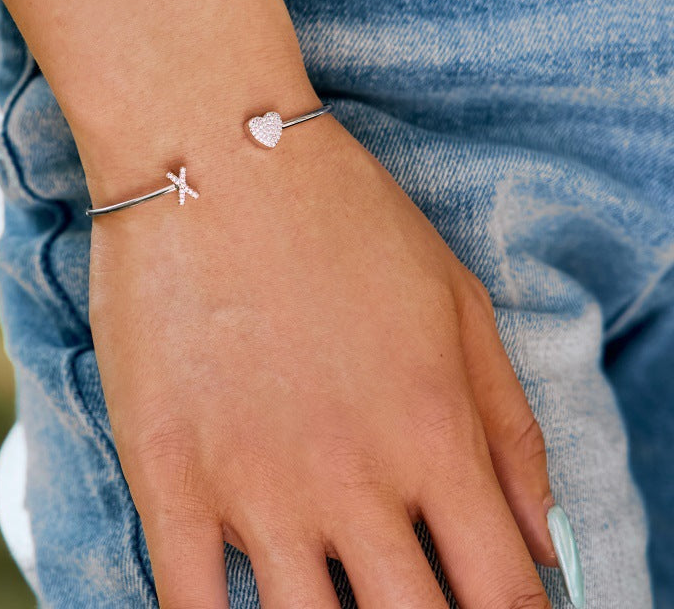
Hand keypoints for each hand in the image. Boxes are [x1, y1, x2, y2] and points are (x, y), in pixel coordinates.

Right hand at [87, 114, 558, 608]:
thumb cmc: (339, 210)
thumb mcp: (453, 298)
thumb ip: (509, 427)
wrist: (210, 149)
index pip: (504, 598)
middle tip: (404, 601)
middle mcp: (353, 480)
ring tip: (326, 599)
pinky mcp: (167, 476)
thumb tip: (547, 547)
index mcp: (433, 436)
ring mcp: (254, 486)